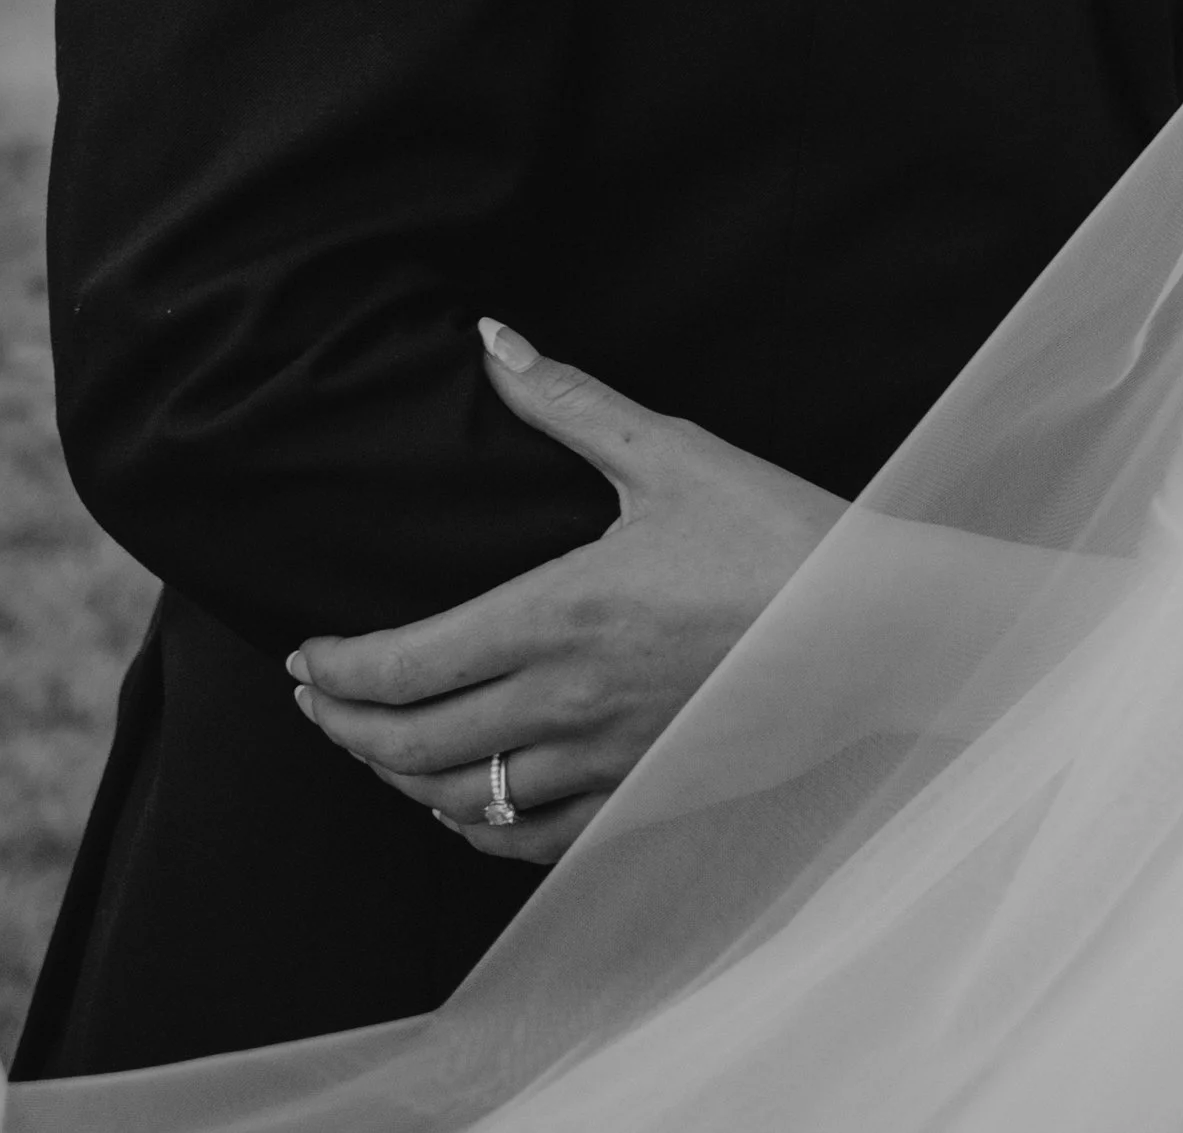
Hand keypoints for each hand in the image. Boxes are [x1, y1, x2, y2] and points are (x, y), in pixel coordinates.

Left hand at [290, 322, 841, 864]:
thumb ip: (568, 401)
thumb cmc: (780, 534)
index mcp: (559, 614)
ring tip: (375, 748)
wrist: (880, 627)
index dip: (336, 672)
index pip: (405, 668)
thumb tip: (492, 339)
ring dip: (399, 782)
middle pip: (412, 747)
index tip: (303, 658)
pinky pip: (534, 842)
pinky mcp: (648, 794)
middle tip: (315, 704)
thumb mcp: (672, 451)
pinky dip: (478, 831)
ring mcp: (607, 762)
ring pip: (463, 803)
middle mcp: (567, 702)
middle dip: (344, 730)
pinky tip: (465, 809)